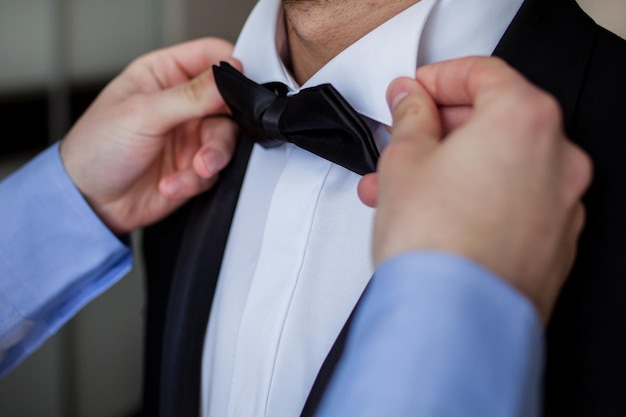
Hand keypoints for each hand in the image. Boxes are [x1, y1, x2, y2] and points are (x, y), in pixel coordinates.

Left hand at [60, 38, 240, 234]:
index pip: (209, 57)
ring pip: (225, 140)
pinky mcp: (194, 166)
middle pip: (227, 104)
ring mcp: (189, 136)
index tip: (238, 87)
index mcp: (164, 75)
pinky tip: (170, 184)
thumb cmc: (96, 149)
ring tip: (195, 169)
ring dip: (211, 158)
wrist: (90, 203)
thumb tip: (228, 77)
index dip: (229, 69)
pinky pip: (214, 170)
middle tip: (210, 143)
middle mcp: (181, 104)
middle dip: (221, 129)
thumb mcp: (143, 114)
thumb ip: (190, 96)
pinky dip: (195, 180)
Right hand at [359, 57, 591, 322]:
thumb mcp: (404, 160)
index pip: (483, 73)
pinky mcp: (555, 243)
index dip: (438, 77)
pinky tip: (435, 215)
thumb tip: (411, 100)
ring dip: (451, 168)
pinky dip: (476, 198)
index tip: (413, 92)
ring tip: (400, 188)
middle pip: (496, 119)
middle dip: (441, 129)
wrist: (454, 323)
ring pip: (500, 165)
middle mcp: (558, 158)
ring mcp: (563, 205)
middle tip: (403, 140)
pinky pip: (512, 202)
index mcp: (525, 120)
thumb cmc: (435, 244)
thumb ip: (410, 117)